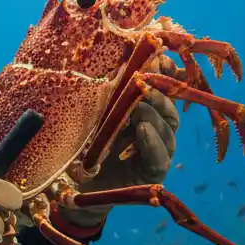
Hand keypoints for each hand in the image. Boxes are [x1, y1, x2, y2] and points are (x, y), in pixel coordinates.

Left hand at [61, 59, 179, 227]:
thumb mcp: (94, 115)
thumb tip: (114, 58)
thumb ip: (107, 94)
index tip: (156, 56)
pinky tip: (142, 129)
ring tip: (138, 106)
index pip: (165, 89)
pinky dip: (152, 141)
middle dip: (158, 92)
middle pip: (169, 107)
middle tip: (144, 80)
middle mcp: (156, 130)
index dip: (165, 73)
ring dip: (153, 113)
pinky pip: (159, 157)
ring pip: (168, 129)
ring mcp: (157, 152)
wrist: (76, 187)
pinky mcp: (153, 174)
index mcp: (144, 112)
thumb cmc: (84, 146)